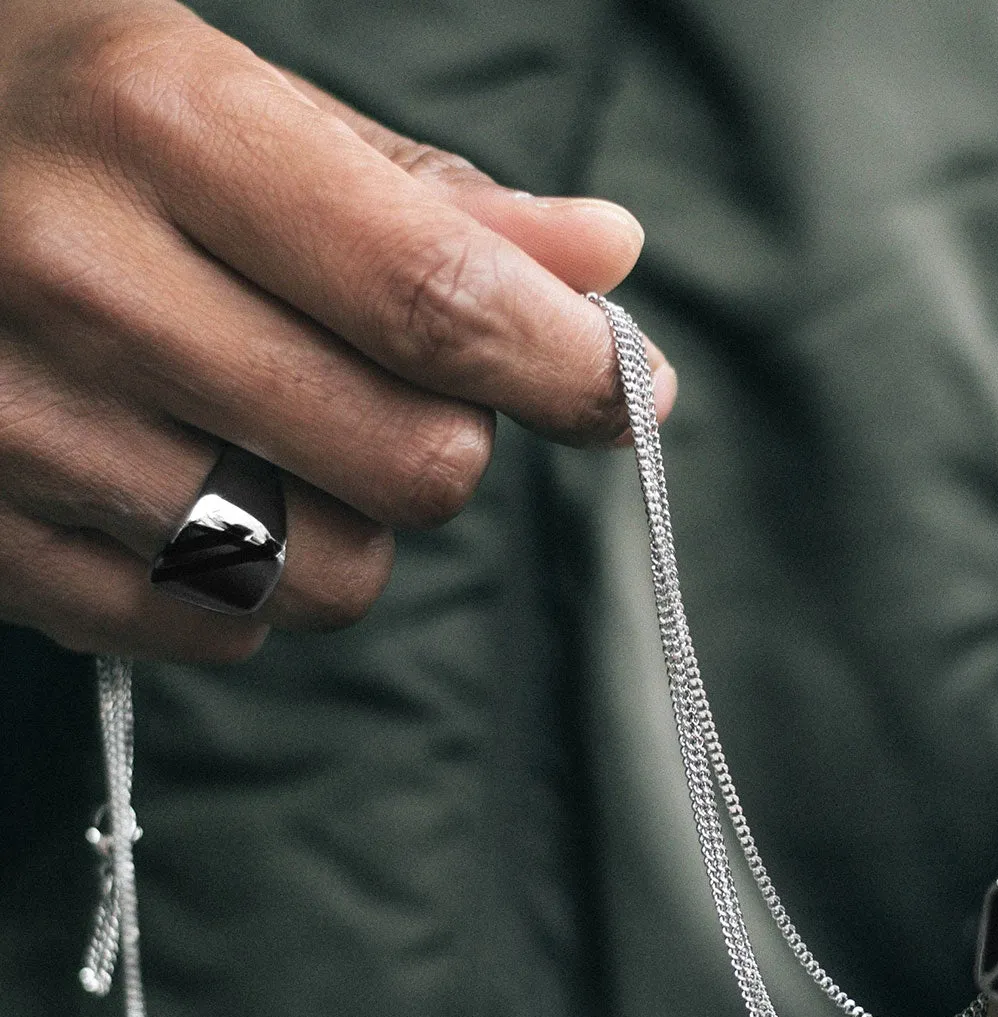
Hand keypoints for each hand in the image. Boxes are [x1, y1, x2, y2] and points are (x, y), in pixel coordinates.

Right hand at [0, 0, 673, 659]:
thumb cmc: (61, 115)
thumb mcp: (231, 94)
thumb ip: (428, 197)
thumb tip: (606, 262)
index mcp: (163, 125)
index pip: (435, 299)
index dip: (566, 366)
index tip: (629, 390)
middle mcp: (81, 280)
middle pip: (409, 464)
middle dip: (449, 440)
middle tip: (387, 383)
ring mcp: (20, 427)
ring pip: (327, 574)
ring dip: (353, 524)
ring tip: (277, 436)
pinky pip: (217, 632)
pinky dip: (249, 586)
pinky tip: (195, 492)